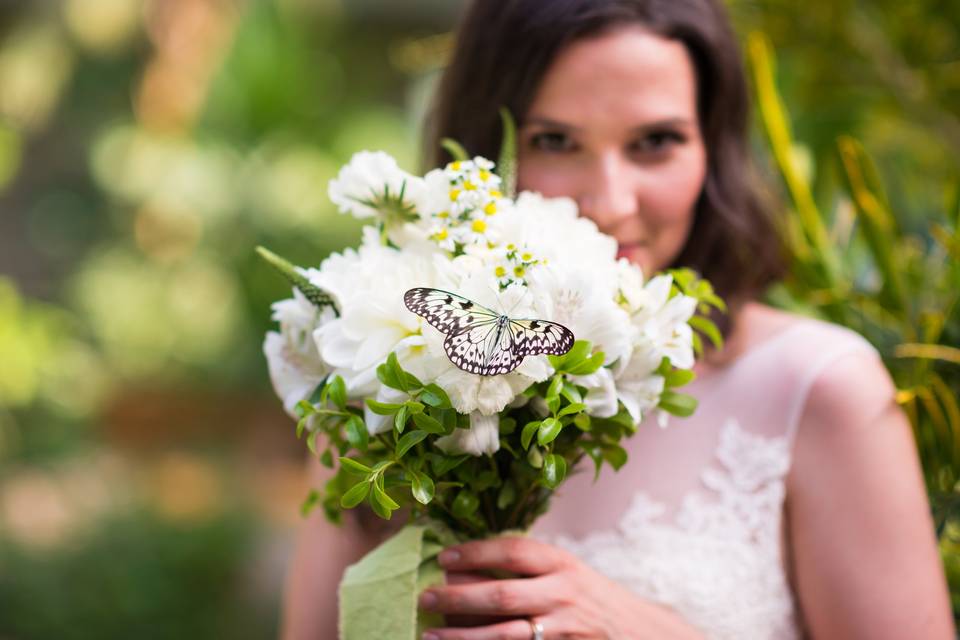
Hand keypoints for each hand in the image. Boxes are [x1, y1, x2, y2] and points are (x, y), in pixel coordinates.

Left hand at [418, 536, 704, 638]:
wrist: (637, 631)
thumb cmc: (587, 596)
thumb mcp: (564, 571)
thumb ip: (523, 568)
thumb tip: (462, 566)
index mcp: (562, 563)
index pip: (514, 551)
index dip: (477, 552)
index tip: (444, 557)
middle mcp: (563, 594)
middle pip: (503, 594)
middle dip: (459, 597)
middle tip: (426, 597)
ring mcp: (563, 628)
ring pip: (505, 635)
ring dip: (464, 635)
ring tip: (432, 635)